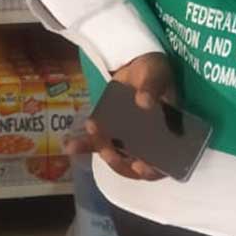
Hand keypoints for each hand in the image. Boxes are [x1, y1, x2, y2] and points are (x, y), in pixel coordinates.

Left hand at [89, 52, 176, 181]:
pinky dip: (83, 145)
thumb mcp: (157, 75)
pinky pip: (96, 141)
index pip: (162, 163)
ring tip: (92, 134)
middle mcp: (146, 142)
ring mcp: (126, 138)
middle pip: (133, 165)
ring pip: (113, 155)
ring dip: (101, 151)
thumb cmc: (153, 72)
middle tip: (108, 152)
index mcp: (166, 135)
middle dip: (119, 162)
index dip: (151, 170)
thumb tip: (144, 101)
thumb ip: (152, 88)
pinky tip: (70, 146)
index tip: (140, 166)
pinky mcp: (109, 129)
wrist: (135, 64)